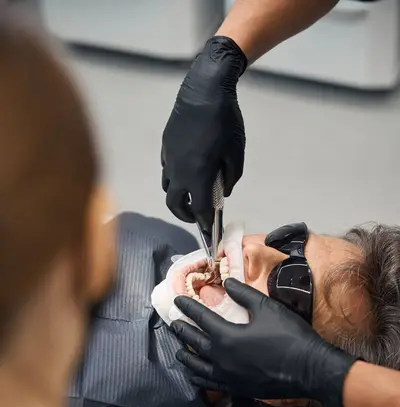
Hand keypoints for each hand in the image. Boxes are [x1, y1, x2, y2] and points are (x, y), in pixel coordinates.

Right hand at [161, 36, 246, 233]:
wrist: (204, 89)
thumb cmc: (226, 121)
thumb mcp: (236, 152)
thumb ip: (231, 177)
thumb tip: (224, 191)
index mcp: (197, 176)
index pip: (199, 209)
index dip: (205, 223)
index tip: (209, 231)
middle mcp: (178, 171)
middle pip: (175, 204)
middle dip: (186, 215)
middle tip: (198, 217)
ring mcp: (169, 158)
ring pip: (168, 187)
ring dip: (179, 197)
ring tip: (192, 195)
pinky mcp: (165, 146)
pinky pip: (167, 169)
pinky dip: (176, 177)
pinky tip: (188, 170)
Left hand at [170, 279, 357, 406]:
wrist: (309, 369)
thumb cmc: (289, 336)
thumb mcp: (267, 308)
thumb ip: (243, 295)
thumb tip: (227, 282)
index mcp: (226, 336)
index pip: (201, 318)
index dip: (188, 308)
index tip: (177, 302)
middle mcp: (221, 358)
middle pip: (194, 342)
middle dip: (182, 331)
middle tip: (174, 323)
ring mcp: (227, 376)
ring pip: (197, 367)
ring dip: (186, 356)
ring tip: (179, 351)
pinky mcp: (236, 388)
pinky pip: (210, 383)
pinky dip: (198, 378)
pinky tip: (196, 376)